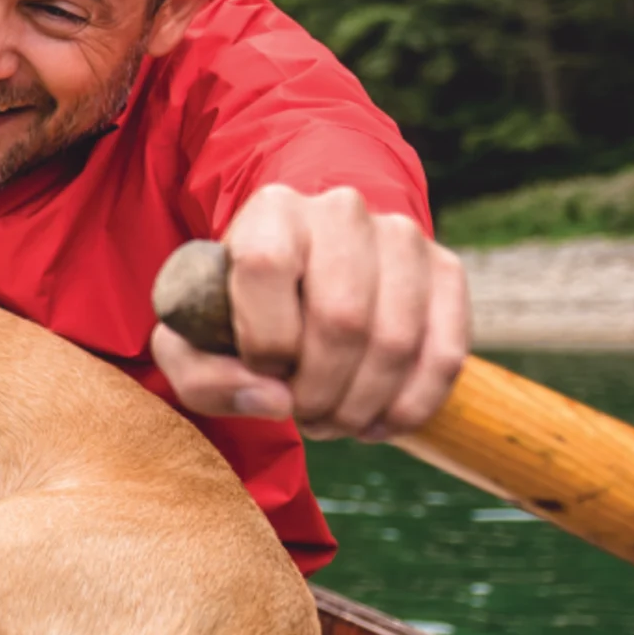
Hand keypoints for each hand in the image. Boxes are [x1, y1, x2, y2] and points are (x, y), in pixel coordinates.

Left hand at [151, 183, 469, 440]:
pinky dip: (409, 407)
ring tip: (331, 421)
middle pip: (342, 317)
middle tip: (302, 415)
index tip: (259, 369)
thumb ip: (204, 377)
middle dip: (319, 390)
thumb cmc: (232, 319)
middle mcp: (341, 211)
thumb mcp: (188, 346)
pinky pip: (444, 355)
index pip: (266, 266)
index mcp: (270, 210)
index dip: (263, 338)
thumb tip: (275, 399)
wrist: (296, 284)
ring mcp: (402, 238)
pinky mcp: (445, 272)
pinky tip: (375, 424)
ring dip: (361, 405)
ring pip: (396, 341)